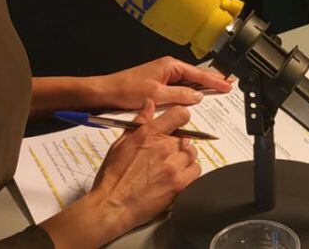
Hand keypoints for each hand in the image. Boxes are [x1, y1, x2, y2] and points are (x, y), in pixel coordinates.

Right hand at [40, 101, 199, 246]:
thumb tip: (149, 104)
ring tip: (169, 168)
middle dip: (178, 144)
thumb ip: (139, 121)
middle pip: (186, 138)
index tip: (179, 123)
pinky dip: (189, 173)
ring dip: (184, 159)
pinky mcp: (179, 185)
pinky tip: (176, 177)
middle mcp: (164, 148)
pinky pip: (196, 171)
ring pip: (192, 154)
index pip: (179, 114)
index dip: (181, 117)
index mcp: (149, 134)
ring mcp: (173, 167)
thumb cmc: (113, 176)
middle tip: (165, 155)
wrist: (112, 205)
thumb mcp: (121, 143)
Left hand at [95, 56, 232, 109]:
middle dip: (211, 81)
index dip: (214, 80)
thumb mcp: (156, 94)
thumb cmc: (126, 90)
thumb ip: (179, 95)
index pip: (198, 74)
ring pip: (187, 82)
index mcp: (169, 66)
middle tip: (228, 85)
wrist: (105, 93)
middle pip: (195, 76)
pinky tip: (194, 100)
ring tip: (217, 91)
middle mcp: (168, 69)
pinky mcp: (157, 86)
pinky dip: (188, 93)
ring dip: (201, 88)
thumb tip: (197, 96)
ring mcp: (162, 77)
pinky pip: (178, 89)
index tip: (228, 85)